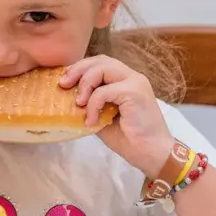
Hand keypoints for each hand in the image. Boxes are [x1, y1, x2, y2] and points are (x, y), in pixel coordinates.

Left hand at [60, 55, 173, 177]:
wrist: (152, 155)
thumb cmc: (130, 140)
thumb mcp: (103, 118)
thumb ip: (91, 105)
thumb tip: (68, 100)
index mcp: (126, 81)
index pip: (101, 63)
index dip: (81, 68)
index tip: (65, 81)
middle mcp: (132, 77)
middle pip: (100, 60)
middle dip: (78, 70)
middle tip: (63, 85)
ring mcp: (135, 83)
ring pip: (102, 69)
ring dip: (85, 84)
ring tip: (78, 104)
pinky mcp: (135, 92)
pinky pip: (104, 91)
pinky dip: (92, 105)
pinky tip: (91, 120)